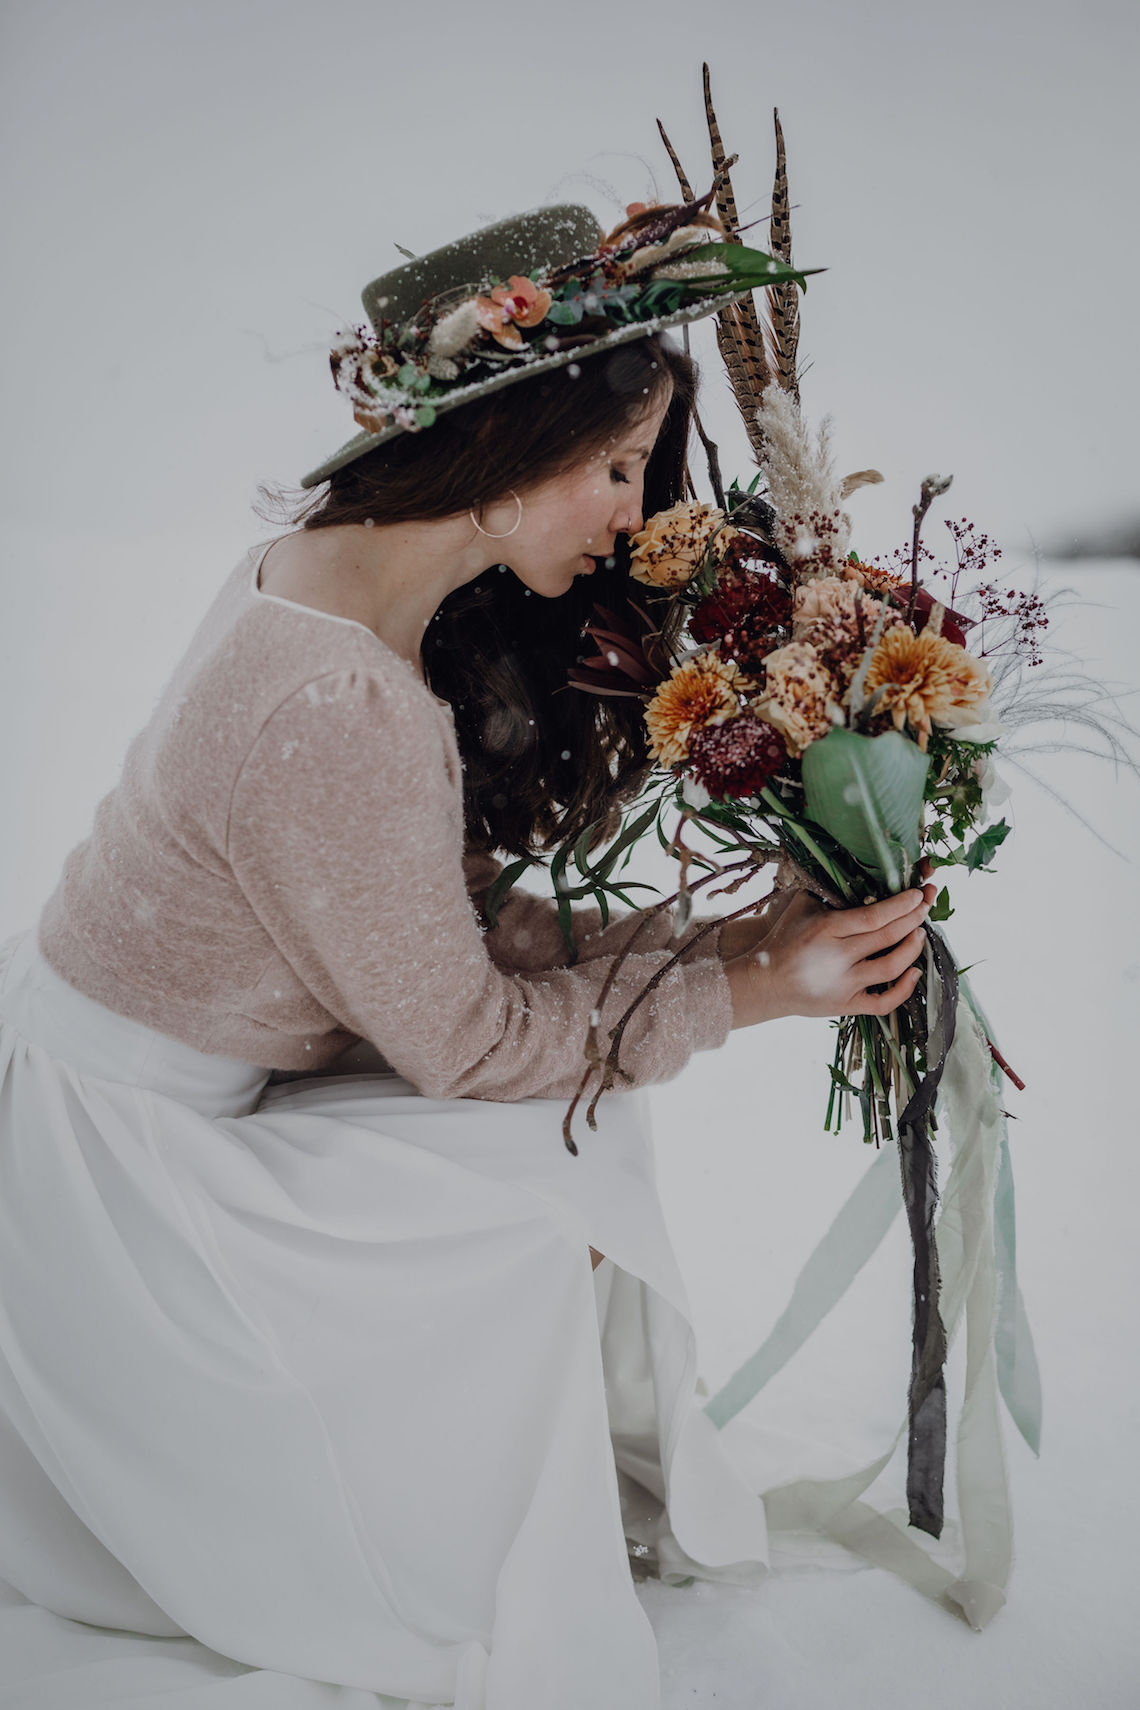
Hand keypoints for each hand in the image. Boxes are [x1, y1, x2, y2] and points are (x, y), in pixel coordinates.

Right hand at [725, 884, 935, 1027]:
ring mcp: (843, 985)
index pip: (874, 916)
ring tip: (920, 934)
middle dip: (914, 919)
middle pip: (888, 937)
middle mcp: (837, 957)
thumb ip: (827, 892)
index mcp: (826, 929)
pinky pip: (884, 1002)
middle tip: (925, 907)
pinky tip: (914, 972)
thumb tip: (856, 871)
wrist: (765, 982)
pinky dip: (904, 989)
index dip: (902, 905)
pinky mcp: (846, 1006)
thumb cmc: (785, 940)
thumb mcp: (801, 908)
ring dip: (912, 948)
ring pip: (891, 967)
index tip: (917, 895)